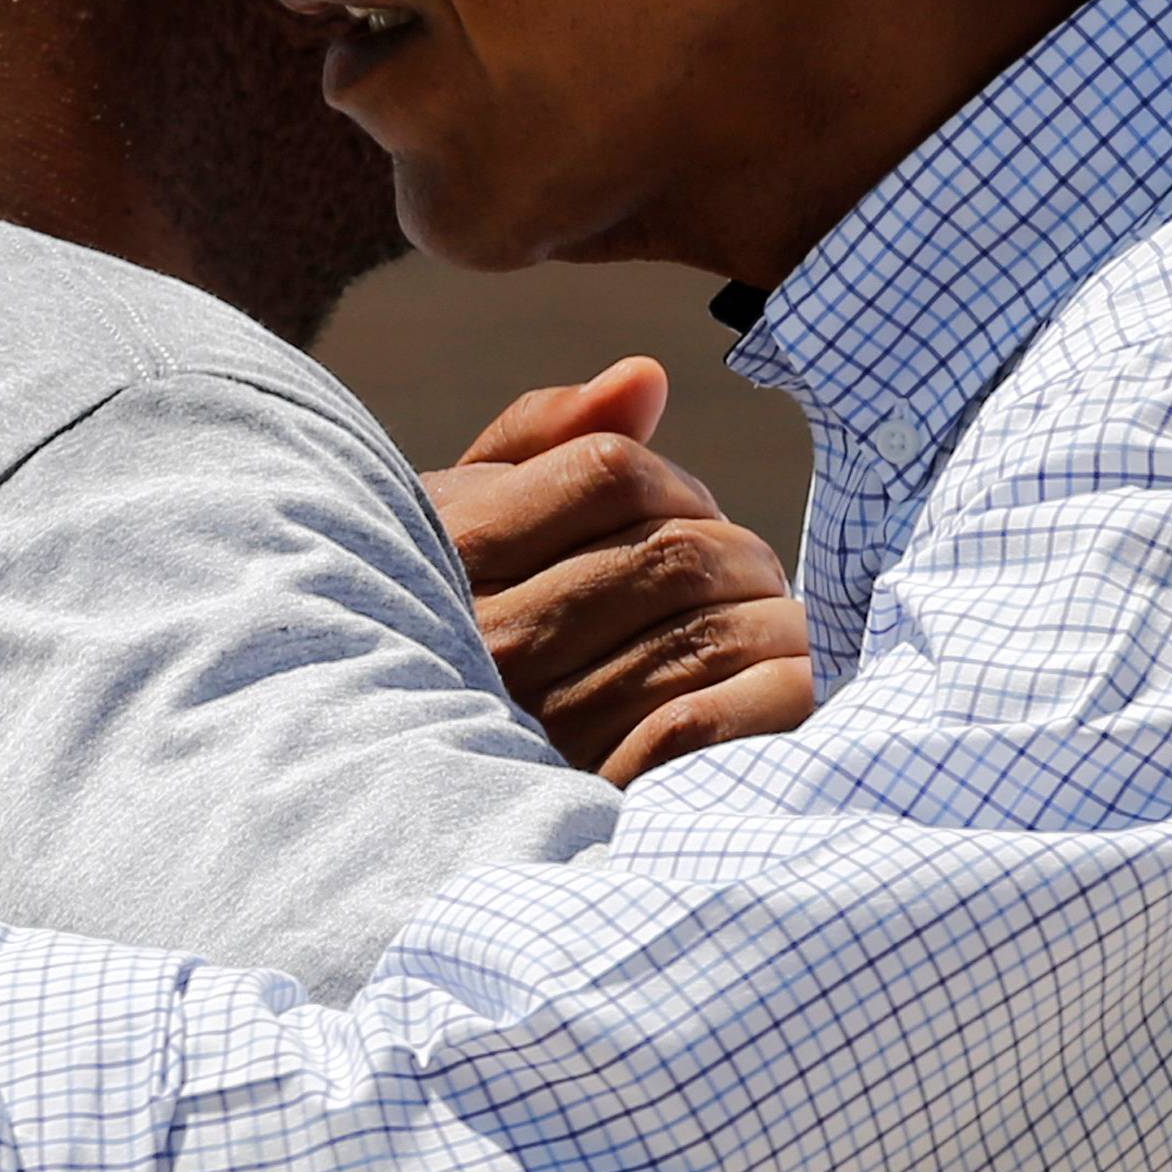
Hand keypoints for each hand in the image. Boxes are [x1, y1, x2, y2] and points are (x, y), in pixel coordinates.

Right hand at [425, 359, 812, 784]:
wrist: (391, 784)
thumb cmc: (447, 616)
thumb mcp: (464, 513)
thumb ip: (546, 435)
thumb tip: (647, 376)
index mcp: (459, 551)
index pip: (612, 472)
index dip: (678, 482)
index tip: (690, 513)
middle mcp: (490, 638)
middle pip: (675, 555)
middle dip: (743, 555)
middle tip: (756, 578)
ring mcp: (539, 725)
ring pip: (707, 637)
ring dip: (775, 626)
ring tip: (778, 632)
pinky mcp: (590, 796)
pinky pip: (708, 730)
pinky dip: (769, 700)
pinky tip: (781, 693)